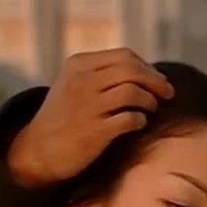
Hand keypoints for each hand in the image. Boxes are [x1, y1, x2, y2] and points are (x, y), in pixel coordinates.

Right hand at [7, 48, 173, 185]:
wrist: (37, 151)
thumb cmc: (64, 117)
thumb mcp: (73, 84)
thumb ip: (102, 73)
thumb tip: (148, 72)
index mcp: (78, 65)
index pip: (125, 56)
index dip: (148, 68)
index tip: (158, 80)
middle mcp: (82, 81)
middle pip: (133, 71)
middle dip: (156, 82)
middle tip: (168, 94)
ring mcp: (87, 106)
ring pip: (133, 92)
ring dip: (150, 101)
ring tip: (150, 110)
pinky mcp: (94, 131)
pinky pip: (130, 119)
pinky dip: (140, 120)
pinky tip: (139, 124)